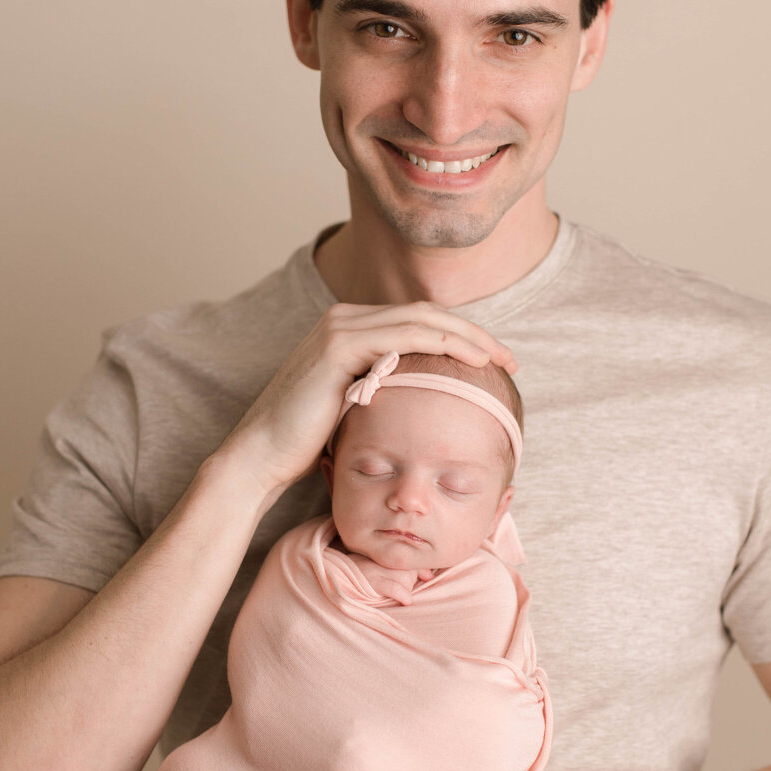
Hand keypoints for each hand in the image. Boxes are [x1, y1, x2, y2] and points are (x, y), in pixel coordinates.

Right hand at [222, 302, 517, 503]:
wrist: (260, 457)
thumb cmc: (305, 444)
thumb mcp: (354, 407)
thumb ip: (383, 389)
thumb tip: (422, 398)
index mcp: (348, 328)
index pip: (418, 321)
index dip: (460, 336)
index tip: (493, 362)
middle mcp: (344, 318)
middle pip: (426, 313)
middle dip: (473, 332)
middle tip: (510, 357)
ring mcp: (340, 327)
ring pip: (422, 319)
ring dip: (467, 336)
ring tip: (499, 359)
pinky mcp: (339, 345)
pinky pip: (406, 335)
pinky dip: (444, 344)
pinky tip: (471, 362)